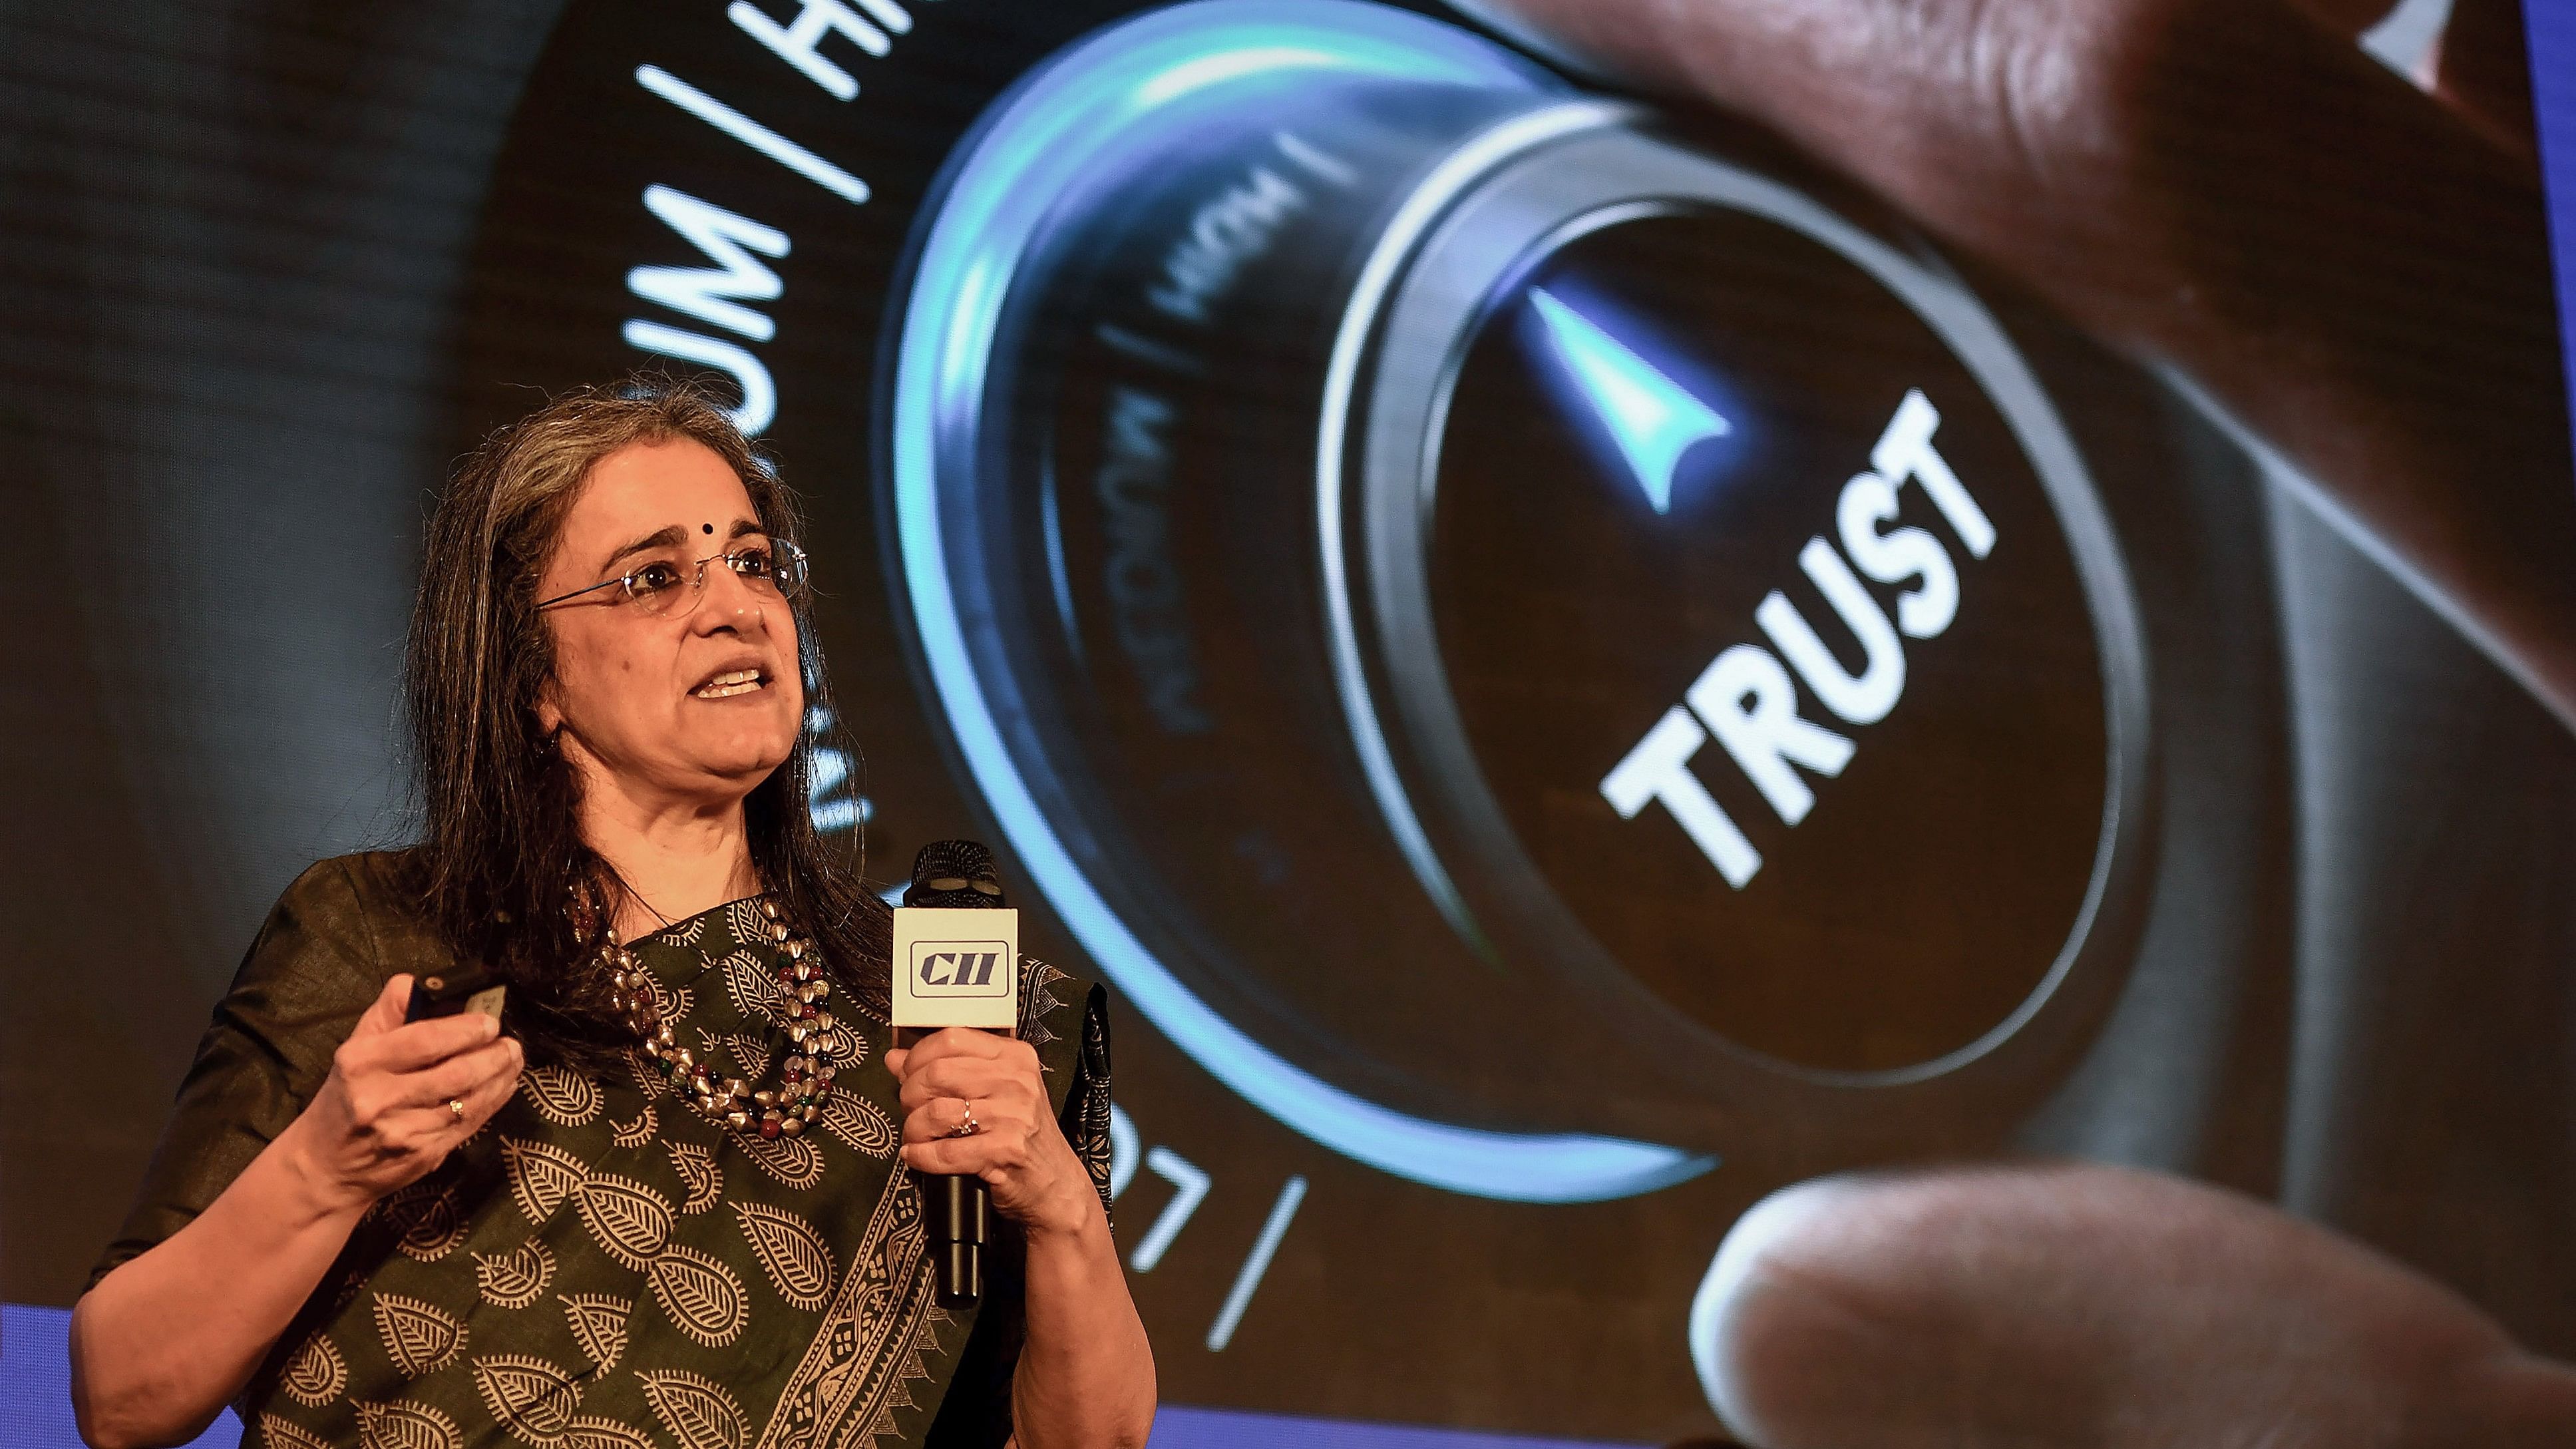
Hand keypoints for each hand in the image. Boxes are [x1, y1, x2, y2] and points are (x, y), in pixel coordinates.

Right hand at [281, 974, 522, 1215]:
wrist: (326, 1168)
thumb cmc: (344, 1096)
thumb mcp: (354, 1048)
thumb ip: (388, 1012)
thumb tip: (418, 982)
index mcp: (361, 1063)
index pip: (425, 1039)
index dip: (465, 1029)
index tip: (489, 1022)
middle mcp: (380, 1098)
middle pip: (456, 1072)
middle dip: (493, 1055)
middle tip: (510, 1043)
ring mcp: (404, 1131)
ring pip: (469, 1100)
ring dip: (500, 1077)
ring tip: (512, 1059)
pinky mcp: (424, 1155)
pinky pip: (470, 1124)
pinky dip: (494, 1101)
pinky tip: (504, 1085)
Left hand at [887, 1028, 1097, 1239]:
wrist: (1054, 1184)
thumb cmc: (1021, 1134)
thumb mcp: (994, 1092)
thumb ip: (948, 1070)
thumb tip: (894, 1057)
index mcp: (1015, 1057)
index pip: (952, 1038)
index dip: (917, 1056)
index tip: (907, 1073)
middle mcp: (1017, 1081)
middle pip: (938, 1073)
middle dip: (910, 1093)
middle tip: (910, 1109)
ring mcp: (1013, 1116)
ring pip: (936, 1112)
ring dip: (913, 1128)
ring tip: (915, 1136)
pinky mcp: (1005, 1151)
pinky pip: (944, 1152)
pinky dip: (921, 1156)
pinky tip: (917, 1156)